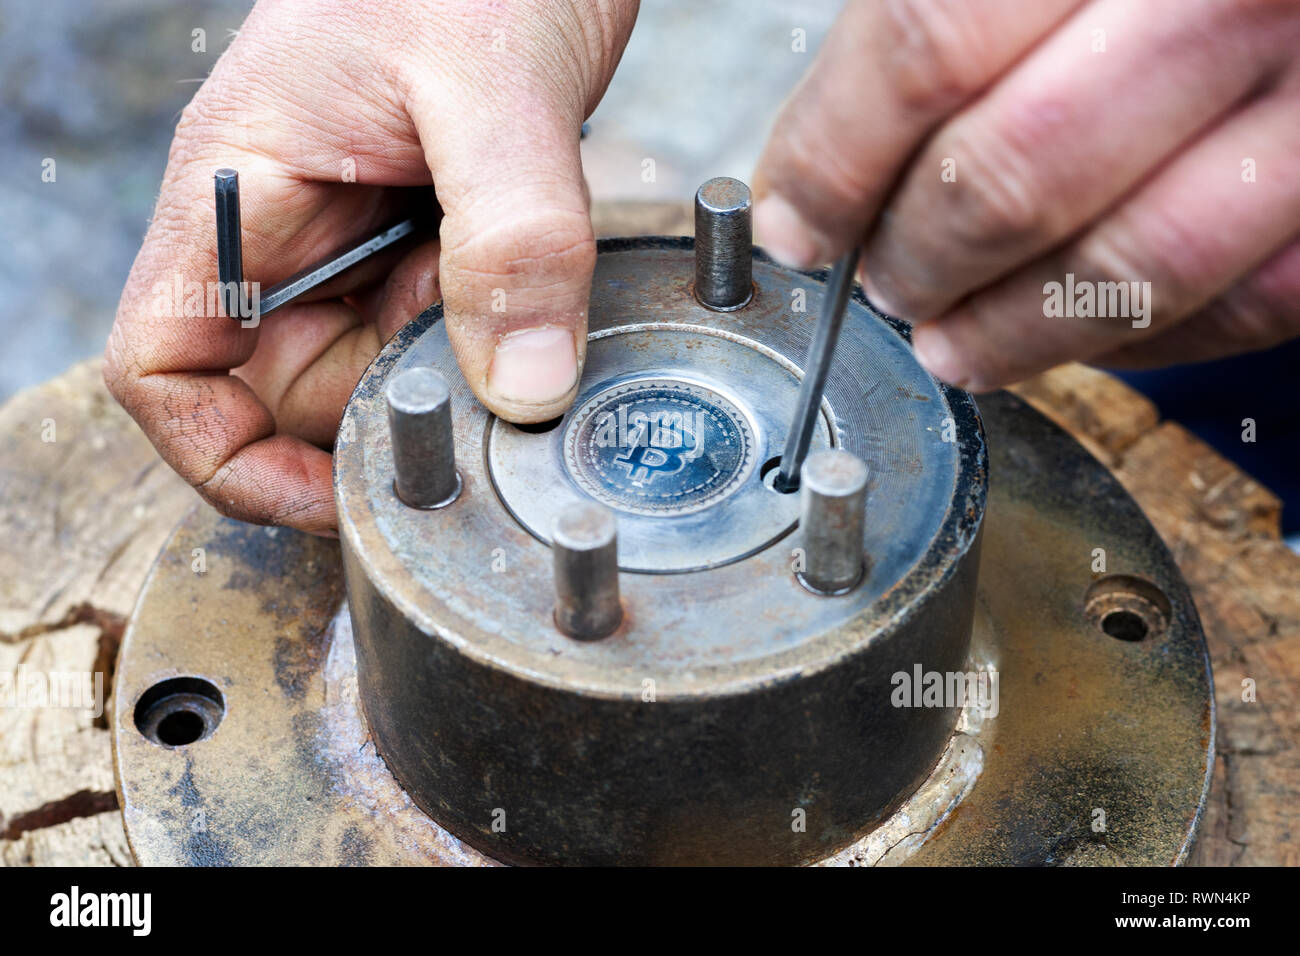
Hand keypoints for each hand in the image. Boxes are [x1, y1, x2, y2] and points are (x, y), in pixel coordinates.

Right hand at [104, 0, 637, 534]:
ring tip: (509, 289)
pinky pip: (430, 326)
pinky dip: (481, 337)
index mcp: (239, 184)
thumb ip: (511, 237)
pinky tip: (528, 287)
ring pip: (368, 365)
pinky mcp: (415, 232)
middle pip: (286, 389)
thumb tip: (521, 388)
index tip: (327, 495)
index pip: (165, 363)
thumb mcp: (494, 89)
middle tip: (476, 359)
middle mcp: (280, 222)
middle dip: (379, 407)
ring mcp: (349, 230)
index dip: (226, 456)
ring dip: (444, 367)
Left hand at [752, 0, 1299, 389]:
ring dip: (1006, 331)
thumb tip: (816, 169)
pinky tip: (1067, 331)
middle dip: (912, 260)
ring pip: (1124, 269)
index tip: (798, 224)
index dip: (835, 161)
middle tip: (880, 283)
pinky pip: (1237, 305)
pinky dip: (1129, 343)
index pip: (926, 49)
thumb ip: (939, 19)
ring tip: (949, 339)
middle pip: (1009, 175)